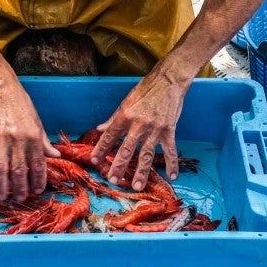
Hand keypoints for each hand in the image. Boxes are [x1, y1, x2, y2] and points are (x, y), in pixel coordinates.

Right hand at [0, 79, 58, 200]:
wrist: (1, 88)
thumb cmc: (21, 104)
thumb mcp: (37, 122)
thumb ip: (43, 141)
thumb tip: (55, 156)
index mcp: (33, 137)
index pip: (38, 164)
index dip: (38, 180)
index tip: (36, 191)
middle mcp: (18, 140)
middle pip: (19, 171)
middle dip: (20, 188)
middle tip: (19, 199)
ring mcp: (0, 138)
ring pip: (1, 168)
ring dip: (1, 185)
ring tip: (1, 196)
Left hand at [91, 67, 191, 190]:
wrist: (169, 80)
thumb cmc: (146, 89)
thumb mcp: (126, 101)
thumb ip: (113, 118)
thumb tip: (99, 129)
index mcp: (125, 115)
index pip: (110, 135)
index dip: (101, 148)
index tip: (94, 160)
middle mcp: (139, 124)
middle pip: (127, 149)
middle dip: (119, 166)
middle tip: (113, 179)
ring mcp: (155, 129)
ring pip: (146, 154)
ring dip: (141, 172)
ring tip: (136, 186)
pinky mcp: (169, 130)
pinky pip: (170, 150)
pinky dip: (172, 164)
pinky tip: (172, 177)